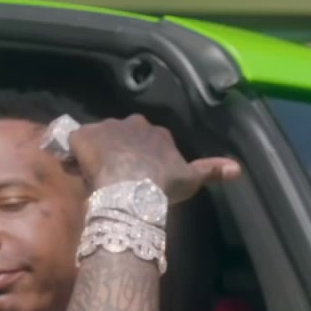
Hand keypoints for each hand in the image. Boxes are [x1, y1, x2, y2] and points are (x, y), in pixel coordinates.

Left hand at [64, 115, 240, 202]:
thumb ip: (212, 170)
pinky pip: (73, 140)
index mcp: (156, 132)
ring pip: (97, 137)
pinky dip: (72, 153)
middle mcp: (132, 123)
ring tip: (91, 174)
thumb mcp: (191, 178)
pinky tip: (73, 168)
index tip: (135, 173)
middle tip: (113, 174)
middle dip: (116, 150)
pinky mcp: (83, 134)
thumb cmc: (163, 184)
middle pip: (121, 134)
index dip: (139, 155)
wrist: (133, 187)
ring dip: (94, 151)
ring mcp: (106, 127)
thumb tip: (238, 168)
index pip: (146, 138)